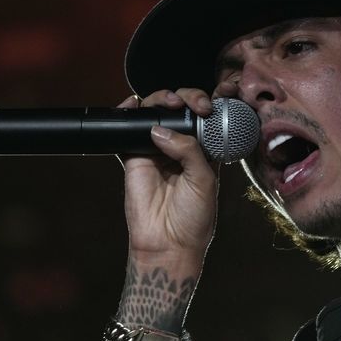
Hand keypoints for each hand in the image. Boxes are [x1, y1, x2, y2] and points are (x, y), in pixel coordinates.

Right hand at [117, 88, 219, 262]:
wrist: (168, 243)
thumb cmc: (194, 216)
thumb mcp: (204, 178)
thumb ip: (188, 149)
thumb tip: (159, 129)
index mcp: (204, 150)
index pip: (206, 117)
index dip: (209, 102)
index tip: (214, 102)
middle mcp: (181, 146)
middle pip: (181, 109)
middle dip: (188, 97)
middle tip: (194, 105)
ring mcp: (156, 149)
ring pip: (156, 112)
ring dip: (162, 99)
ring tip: (170, 104)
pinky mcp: (133, 156)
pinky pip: (127, 129)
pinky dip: (129, 112)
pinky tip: (134, 105)